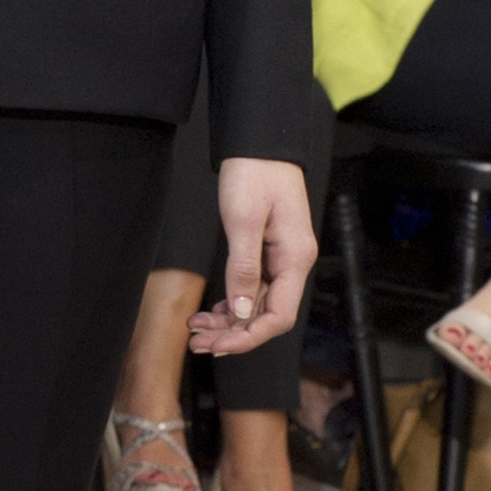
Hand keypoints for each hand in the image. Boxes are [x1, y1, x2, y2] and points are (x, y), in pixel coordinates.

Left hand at [189, 157, 317, 356]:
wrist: (260, 143)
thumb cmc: (254, 173)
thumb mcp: (243, 221)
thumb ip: (243, 268)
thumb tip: (240, 312)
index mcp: (294, 258)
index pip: (279, 316)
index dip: (249, 337)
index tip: (218, 346)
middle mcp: (293, 263)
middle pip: (267, 315)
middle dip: (233, 335)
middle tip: (197, 343)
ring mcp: (282, 258)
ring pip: (257, 304)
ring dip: (229, 322)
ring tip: (197, 331)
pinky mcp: (270, 251)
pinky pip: (254, 288)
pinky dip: (232, 303)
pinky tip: (212, 311)